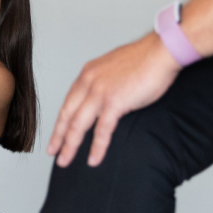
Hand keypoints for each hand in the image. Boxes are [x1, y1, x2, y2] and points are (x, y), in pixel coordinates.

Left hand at [47, 32, 181, 168]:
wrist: (161, 52)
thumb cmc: (145, 59)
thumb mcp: (114, 69)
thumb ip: (105, 83)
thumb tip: (105, 96)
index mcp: (88, 74)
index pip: (68, 101)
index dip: (61, 120)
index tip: (57, 133)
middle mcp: (89, 82)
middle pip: (67, 115)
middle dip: (58, 136)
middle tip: (52, 152)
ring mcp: (100, 92)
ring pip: (78, 125)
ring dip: (70, 146)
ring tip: (65, 161)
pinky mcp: (114, 102)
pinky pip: (102, 130)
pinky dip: (97, 147)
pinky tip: (93, 160)